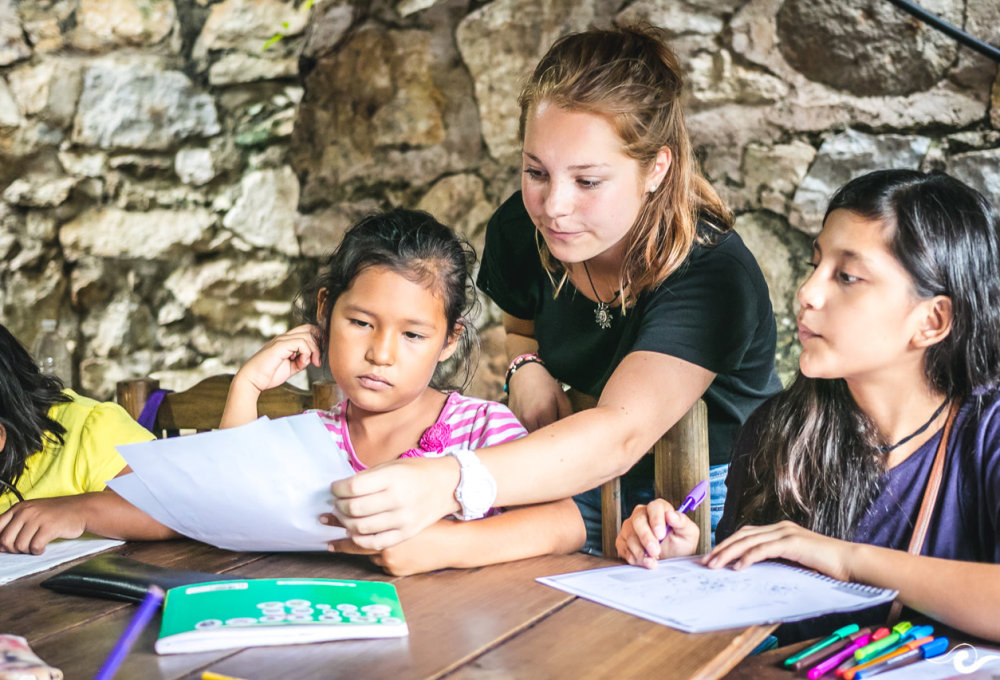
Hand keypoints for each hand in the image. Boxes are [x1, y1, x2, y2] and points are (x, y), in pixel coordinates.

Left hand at [0, 496, 88, 553]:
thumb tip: (1, 546)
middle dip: (13, 550)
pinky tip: (43, 547)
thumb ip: (17, 523)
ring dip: (27, 551)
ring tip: (36, 547)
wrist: (82, 508)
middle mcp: (26, 511)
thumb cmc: (58, 513)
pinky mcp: (49, 527)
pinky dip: (38, 551)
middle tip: (25, 549)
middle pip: (5, 540)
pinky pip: (34, 547)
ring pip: (19, 545)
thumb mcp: (34, 512)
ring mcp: (38, 519)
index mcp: (20, 507)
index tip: (7, 547)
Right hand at [234, 324, 321, 393]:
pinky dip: (307, 353)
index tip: (318, 356)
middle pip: (309, 329)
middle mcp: (284, 338)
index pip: (306, 330)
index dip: (317, 340)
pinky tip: (302, 363)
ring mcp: (281, 340)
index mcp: (285, 342)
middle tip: (318, 360)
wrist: (252, 381)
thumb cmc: (268, 375)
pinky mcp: (279, 346)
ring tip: (312, 363)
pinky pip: (301, 343)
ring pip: (307, 336)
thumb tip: (311, 358)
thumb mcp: (291, 368)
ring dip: (314, 350)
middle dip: (319, 343)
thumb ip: (301, 361)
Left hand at [323, 456, 459, 549]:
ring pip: (360, 528)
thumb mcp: (393, 465)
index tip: (334, 488)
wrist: (449, 485)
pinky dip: (358, 539)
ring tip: (342, 517)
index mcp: (393, 477)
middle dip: (338, 506)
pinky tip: (353, 533)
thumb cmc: (418, 472)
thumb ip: (368, 478)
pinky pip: (375, 542)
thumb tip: (340, 490)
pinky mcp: (406, 533)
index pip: (353, 487)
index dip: (337, 489)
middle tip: (335, 503)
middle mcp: (398, 498)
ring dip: (344, 523)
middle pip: (353, 508)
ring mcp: (403, 519)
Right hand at [506, 362, 571, 431]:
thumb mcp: (562, 398)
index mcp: (544, 411)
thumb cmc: (546, 386)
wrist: (524, 375)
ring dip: (538, 436)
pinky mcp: (511, 421)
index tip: (562, 432)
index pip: (554, 434)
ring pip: (531, 437)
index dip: (559, 435)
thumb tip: (570, 433)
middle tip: (554, 429)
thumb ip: (568, 417)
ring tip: (544, 425)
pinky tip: (534, 423)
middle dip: (549, 437)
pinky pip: (522, 432)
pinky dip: (529, 431)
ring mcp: (518, 420)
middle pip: (542, 439)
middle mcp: (529, 418)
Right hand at [616, 499, 699, 568]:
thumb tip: (672, 515)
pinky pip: (624, 548)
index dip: (656, 520)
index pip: (654, 507)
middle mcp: (641, 515)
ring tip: (653, 560)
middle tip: (655, 551)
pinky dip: (634, 558)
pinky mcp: (622, 542)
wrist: (671, 561)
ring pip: (629, 536)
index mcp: (658, 509)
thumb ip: (682, 522)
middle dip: (646, 538)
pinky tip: (645, 562)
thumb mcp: (688, 534)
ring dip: (641, 551)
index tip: (661, 534)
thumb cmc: (680, 545)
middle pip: (638, 520)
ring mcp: (630, 528)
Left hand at [703, 520, 854, 580]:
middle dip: (722, 548)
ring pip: (749, 541)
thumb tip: (754, 570)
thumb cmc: (826, 566)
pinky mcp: (793, 543)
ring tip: (715, 565)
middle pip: (742, 535)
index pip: (746, 535)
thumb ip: (777, 561)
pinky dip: (749, 557)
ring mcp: (786, 533)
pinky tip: (739, 567)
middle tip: (706, 562)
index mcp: (780, 531)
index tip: (713, 557)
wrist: (851, 562)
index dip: (728, 545)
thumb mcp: (795, 562)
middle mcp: (780, 528)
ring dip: (729, 553)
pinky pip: (765, 549)